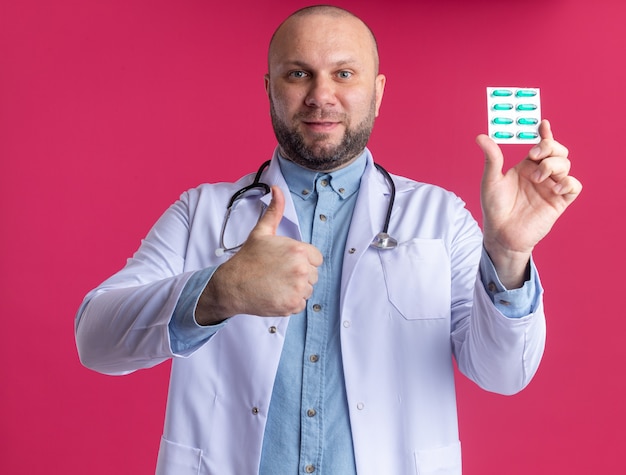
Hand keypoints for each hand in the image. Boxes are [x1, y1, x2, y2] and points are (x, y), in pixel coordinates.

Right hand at [196, 186, 322, 323]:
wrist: (232, 285)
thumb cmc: (248, 259)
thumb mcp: (262, 232)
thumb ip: (275, 211)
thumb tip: (277, 189)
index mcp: (298, 250)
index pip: (316, 258)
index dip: (303, 260)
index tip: (287, 262)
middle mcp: (301, 269)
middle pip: (313, 274)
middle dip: (300, 275)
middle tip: (279, 274)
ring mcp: (297, 289)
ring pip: (308, 290)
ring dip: (296, 289)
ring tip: (277, 284)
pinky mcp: (292, 305)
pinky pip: (301, 304)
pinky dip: (291, 302)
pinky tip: (276, 294)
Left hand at [476, 120, 581, 287]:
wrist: (501, 233)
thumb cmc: (494, 208)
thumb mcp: (490, 180)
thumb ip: (491, 158)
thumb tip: (480, 137)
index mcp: (526, 166)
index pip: (541, 145)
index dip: (545, 133)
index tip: (542, 123)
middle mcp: (541, 174)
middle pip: (557, 151)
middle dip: (550, 146)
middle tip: (535, 154)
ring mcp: (551, 187)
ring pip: (565, 164)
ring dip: (553, 165)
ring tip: (537, 177)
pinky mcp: (560, 201)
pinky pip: (574, 186)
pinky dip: (568, 182)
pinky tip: (555, 186)